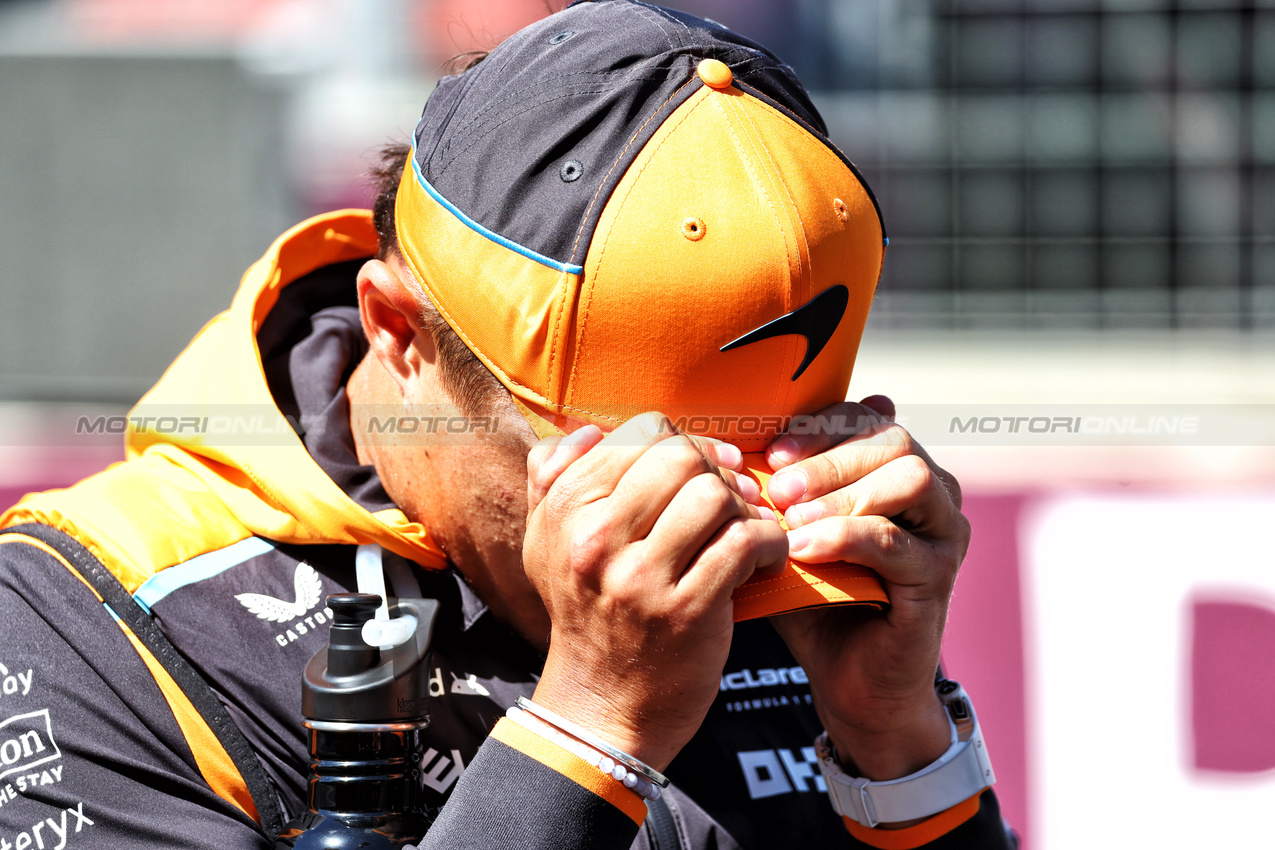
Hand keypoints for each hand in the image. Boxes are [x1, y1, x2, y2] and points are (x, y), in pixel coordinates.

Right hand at [523, 413, 786, 771]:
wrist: (601, 707)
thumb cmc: (585, 616)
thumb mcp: (544, 545)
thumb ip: (552, 478)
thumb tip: (590, 428)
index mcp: (566, 510)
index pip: (641, 434)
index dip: (686, 444)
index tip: (705, 473)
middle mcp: (595, 538)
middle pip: (681, 456)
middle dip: (718, 471)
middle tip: (732, 501)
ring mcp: (640, 577)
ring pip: (715, 494)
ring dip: (746, 508)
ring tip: (746, 532)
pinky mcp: (686, 610)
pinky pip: (745, 542)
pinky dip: (769, 544)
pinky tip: (765, 562)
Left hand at [764, 396, 969, 783]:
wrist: (849, 679)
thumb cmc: (815, 598)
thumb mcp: (789, 532)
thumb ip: (778, 487)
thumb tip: (741, 437)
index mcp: (899, 470)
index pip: (870, 418)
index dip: (820, 427)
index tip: (770, 454)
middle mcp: (935, 493)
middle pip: (894, 440)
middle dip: (829, 457)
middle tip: (776, 486)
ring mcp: (943, 535)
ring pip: (908, 479)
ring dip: (842, 492)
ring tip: (790, 517)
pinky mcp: (938, 578)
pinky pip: (895, 540)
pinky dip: (842, 537)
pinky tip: (801, 549)